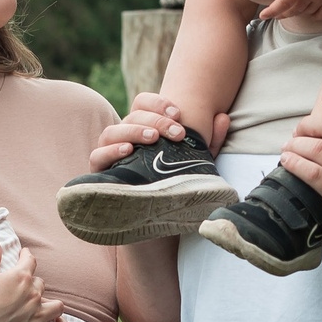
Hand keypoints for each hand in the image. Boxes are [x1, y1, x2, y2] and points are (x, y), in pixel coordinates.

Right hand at [0, 242, 66, 321]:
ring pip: (57, 305)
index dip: (26, 256)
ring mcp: (38, 314)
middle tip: (24, 287)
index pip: (30, 261)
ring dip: (51, 303)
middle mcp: (33, 294)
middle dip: (33, 283)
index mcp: (20, 277)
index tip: (24, 254)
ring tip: (43, 304)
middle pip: (41, 283)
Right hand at [88, 92, 228, 170]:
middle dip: (155, 120)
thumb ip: (210, 140)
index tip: (178, 113)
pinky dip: (111, 151)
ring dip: (133, 131)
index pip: (142, 103)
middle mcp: (124, 135)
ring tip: (153, 139)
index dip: (158, 103)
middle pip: (132, 115)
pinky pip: (97, 156)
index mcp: (143, 127)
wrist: (157, 218)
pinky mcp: (100, 171)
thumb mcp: (196, 160)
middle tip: (177, 132)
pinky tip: (128, 151)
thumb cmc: (175, 182)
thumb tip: (223, 117)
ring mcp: (109, 152)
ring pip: (112, 131)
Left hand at [260, 0, 321, 22]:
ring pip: (306, 12)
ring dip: (295, 14)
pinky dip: (313, 15)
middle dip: (281, 14)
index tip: (262, 16)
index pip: (284, 1)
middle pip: (293, 10)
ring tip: (287, 13)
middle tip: (272, 15)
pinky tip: (310, 12)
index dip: (272, 10)